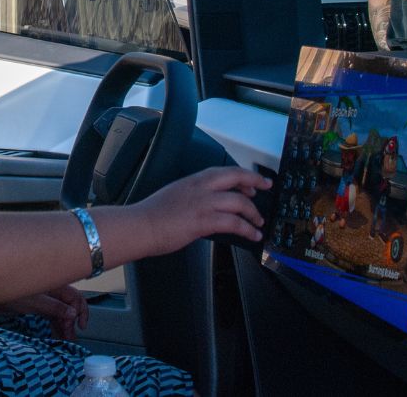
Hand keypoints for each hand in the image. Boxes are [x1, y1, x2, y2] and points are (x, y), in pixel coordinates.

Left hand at [0, 285, 89, 339]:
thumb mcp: (33, 302)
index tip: (79, 327)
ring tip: (64, 339)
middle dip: (72, 321)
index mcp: (54, 284)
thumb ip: (53, 307)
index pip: (75, 297)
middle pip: (69, 305)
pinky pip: (51, 315)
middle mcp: (51, 290)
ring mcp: (44, 298)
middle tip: (69, 337)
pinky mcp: (36, 305)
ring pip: (60, 312)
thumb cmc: (9, 292)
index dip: (81, 311)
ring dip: (64, 325)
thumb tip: (72, 314)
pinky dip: (54, 324)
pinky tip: (55, 334)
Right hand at [134, 166, 269, 254]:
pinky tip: (252, 235)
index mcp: (193, 180)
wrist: (139, 226)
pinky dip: (247, 229)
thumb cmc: (151, 216)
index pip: (224, 171)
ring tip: (259, 222)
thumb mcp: (175, 196)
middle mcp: (200, 188)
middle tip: (266, 189)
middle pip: (236, 177)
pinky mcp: (203, 221)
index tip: (253, 181)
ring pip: (239, 202)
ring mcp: (203, 203)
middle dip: (255, 182)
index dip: (242, 175)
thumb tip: (208, 206)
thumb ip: (193, 197)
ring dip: (253, 213)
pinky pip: (234, 223)